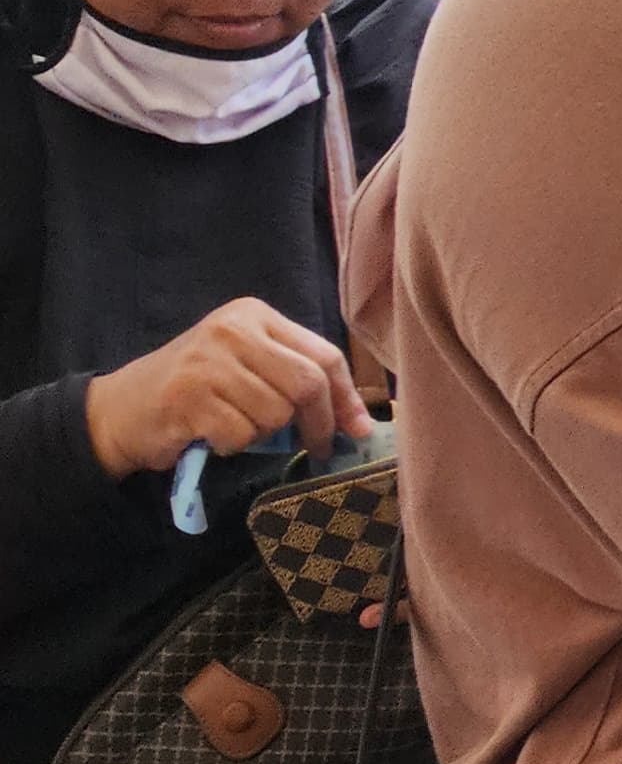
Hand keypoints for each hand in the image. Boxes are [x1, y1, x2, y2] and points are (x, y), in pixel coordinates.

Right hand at [84, 298, 368, 478]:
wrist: (121, 409)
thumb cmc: (197, 390)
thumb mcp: (249, 367)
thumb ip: (297, 380)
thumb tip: (359, 423)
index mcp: (254, 315)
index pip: (324, 355)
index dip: (347, 397)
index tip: (358, 429)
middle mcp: (232, 329)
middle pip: (307, 383)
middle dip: (318, 423)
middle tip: (315, 447)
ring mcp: (208, 361)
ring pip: (275, 413)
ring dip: (262, 434)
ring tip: (234, 425)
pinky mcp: (188, 396)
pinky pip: (240, 434)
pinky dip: (232, 445)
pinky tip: (209, 433)